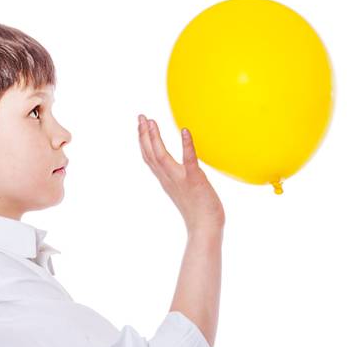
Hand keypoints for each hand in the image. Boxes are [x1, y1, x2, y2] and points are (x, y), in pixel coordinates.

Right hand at [138, 115, 224, 232]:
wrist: (205, 229)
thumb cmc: (200, 213)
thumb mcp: (186, 191)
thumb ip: (182, 178)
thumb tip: (187, 169)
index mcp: (167, 180)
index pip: (150, 158)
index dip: (144, 141)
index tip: (142, 124)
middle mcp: (169, 179)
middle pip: (150, 154)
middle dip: (144, 134)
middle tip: (141, 116)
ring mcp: (180, 180)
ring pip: (161, 156)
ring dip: (155, 138)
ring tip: (152, 121)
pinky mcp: (195, 180)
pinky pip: (189, 160)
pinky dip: (186, 145)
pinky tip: (185, 131)